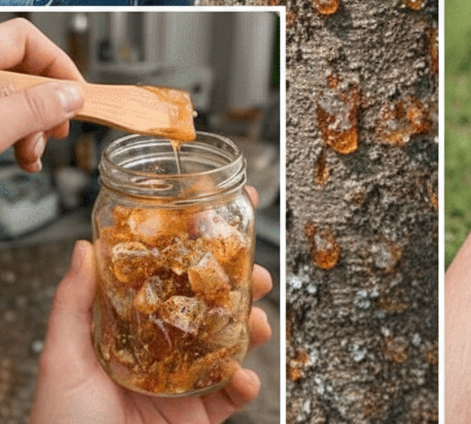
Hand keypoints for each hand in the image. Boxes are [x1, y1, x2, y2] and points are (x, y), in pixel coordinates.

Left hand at [0, 18, 83, 171]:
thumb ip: (31, 109)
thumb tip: (71, 97)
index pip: (26, 37)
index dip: (56, 63)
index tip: (75, 94)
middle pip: (24, 71)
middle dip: (46, 105)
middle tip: (55, 131)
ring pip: (14, 99)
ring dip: (33, 127)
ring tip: (33, 154)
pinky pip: (2, 117)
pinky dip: (16, 136)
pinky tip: (23, 158)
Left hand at [30, 238, 272, 423]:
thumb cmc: (63, 422)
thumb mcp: (63, 359)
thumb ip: (72, 305)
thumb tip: (85, 247)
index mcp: (135, 326)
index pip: (170, 276)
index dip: (197, 247)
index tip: (221, 217)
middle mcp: (166, 348)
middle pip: (213, 303)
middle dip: (242, 283)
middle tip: (256, 272)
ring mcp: (186, 382)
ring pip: (232, 342)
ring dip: (253, 326)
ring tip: (257, 322)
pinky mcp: (200, 416)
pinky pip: (233, 395)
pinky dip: (247, 383)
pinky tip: (243, 377)